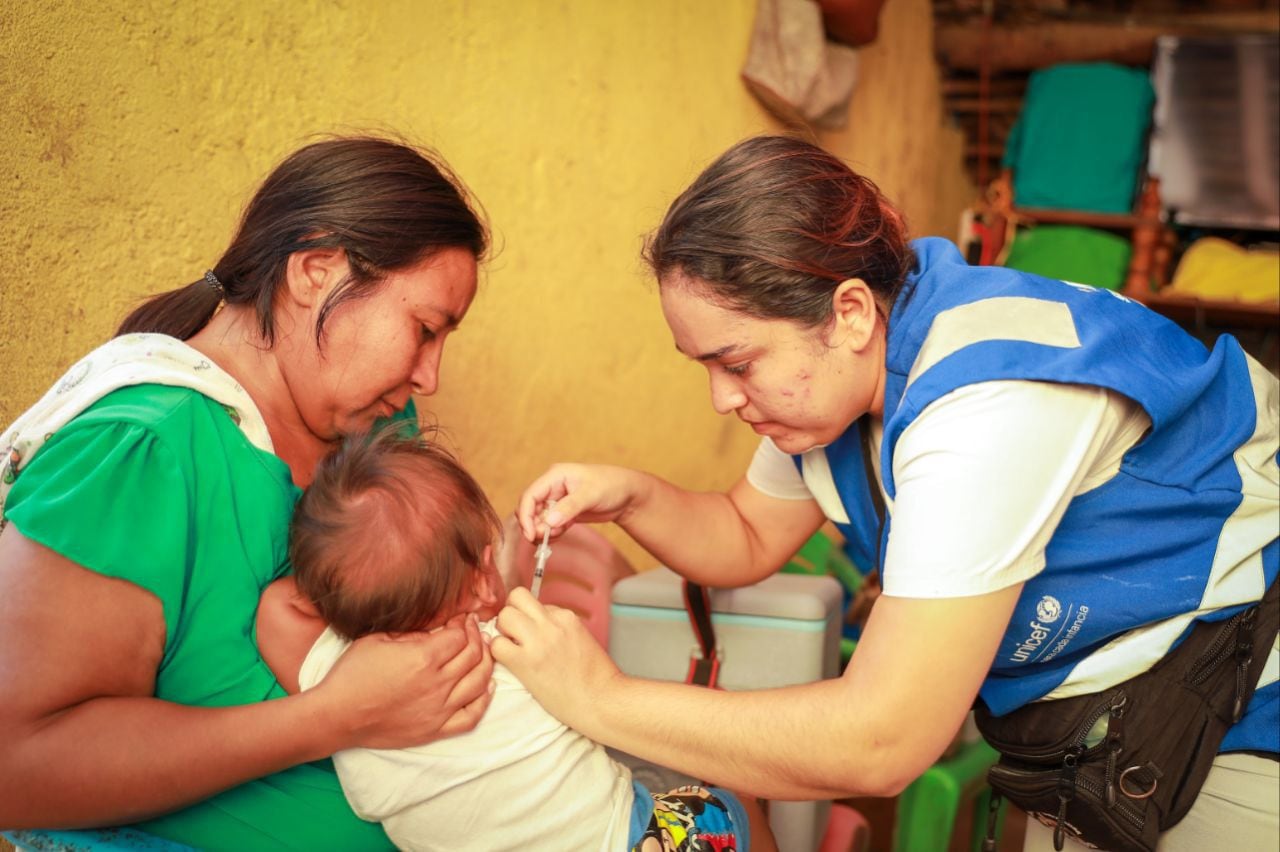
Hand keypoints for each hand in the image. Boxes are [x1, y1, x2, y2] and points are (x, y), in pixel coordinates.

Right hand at [318, 614, 494, 749]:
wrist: (337, 715)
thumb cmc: (352, 674)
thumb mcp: (379, 639)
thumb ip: (413, 632)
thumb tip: (438, 629)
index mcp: (423, 658)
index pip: (460, 635)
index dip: (464, 623)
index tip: (462, 618)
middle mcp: (437, 684)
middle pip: (474, 655)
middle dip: (477, 637)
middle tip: (474, 630)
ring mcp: (439, 709)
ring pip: (479, 682)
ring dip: (486, 663)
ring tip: (483, 651)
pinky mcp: (435, 730)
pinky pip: (472, 717)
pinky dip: (484, 701)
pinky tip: (487, 687)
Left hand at [491, 587, 620, 735]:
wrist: (603, 701)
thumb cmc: (596, 678)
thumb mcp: (582, 639)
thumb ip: (560, 628)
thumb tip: (538, 626)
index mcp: (567, 617)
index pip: (536, 603)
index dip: (530, 618)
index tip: (532, 633)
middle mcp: (552, 623)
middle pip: (516, 598)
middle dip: (511, 614)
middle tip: (514, 635)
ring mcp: (538, 641)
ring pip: (504, 616)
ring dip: (502, 631)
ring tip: (511, 648)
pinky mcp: (525, 663)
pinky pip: (497, 645)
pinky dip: (497, 652)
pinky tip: (509, 662)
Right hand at [516, 463, 644, 541]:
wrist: (628, 495)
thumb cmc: (611, 485)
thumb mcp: (590, 495)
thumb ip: (569, 508)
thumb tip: (549, 522)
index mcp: (554, 476)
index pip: (530, 495)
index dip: (525, 515)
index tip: (530, 533)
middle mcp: (552, 488)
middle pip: (531, 509)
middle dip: (533, 525)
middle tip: (541, 540)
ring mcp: (557, 501)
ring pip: (539, 519)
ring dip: (542, 531)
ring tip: (555, 536)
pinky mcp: (564, 513)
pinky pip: (550, 526)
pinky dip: (551, 533)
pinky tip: (559, 535)